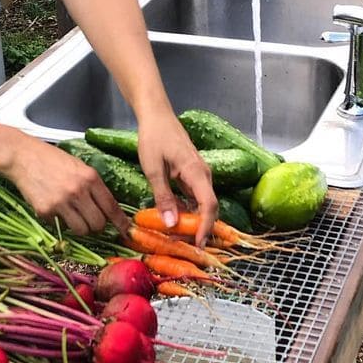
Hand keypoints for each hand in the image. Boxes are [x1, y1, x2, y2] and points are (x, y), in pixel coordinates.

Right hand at [4, 133, 129, 235]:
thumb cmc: (51, 159)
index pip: (111, 206)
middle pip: (98, 223)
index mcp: (90, 178)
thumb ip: (93, 185)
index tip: (126, 231)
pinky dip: (59, 221)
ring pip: (81, 230)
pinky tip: (54, 207)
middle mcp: (78, 191)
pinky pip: (60, 226)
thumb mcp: (79, 167)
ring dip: (80, 227)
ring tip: (73, 217)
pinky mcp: (45, 210)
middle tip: (92, 222)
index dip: (120, 222)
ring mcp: (61, 202)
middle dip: (97, 227)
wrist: (23, 156)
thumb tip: (107, 208)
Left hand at [137, 109, 217, 246]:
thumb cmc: (153, 137)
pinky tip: (176, 220)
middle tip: (185, 247)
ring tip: (179, 238)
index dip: (205, 227)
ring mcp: (199, 174)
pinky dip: (188, 210)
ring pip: (203, 203)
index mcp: (196, 172)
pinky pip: (195, 197)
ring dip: (194, 221)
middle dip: (200, 229)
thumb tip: (171, 224)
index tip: (198, 244)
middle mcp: (203, 174)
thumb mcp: (153, 169)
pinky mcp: (193, 174)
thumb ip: (162, 196)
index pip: (209, 205)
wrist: (156, 115)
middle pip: (209, 207)